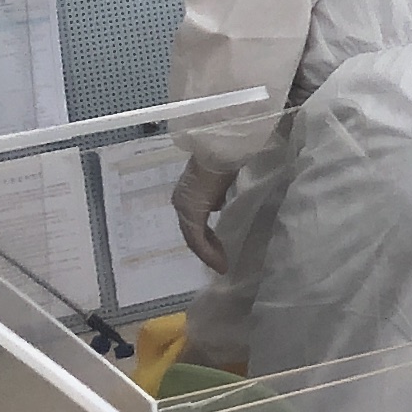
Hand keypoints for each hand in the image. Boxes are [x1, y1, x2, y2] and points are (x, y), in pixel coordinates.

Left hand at [172, 156, 235, 272]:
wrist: (224, 147)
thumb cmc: (229, 158)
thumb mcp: (226, 181)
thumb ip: (222, 194)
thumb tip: (225, 205)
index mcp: (189, 193)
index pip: (195, 224)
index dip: (208, 241)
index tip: (222, 251)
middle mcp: (181, 201)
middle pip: (192, 233)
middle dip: (208, 249)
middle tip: (222, 262)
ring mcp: (184, 206)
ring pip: (193, 238)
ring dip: (209, 253)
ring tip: (222, 264)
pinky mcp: (191, 211)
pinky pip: (197, 238)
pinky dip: (208, 252)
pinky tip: (220, 261)